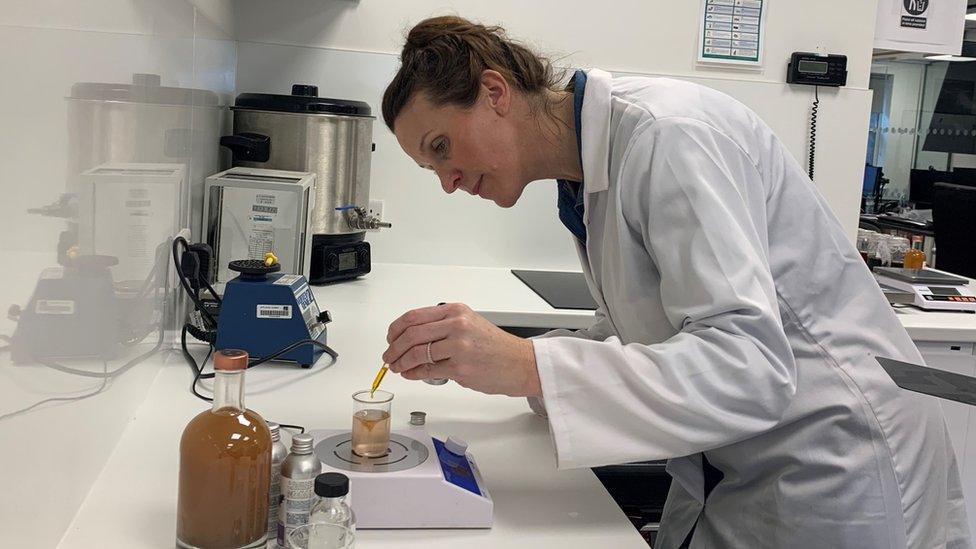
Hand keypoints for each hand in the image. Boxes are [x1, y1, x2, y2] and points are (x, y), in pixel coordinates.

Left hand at [382, 303, 541, 396]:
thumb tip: (411, 337)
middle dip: (393, 348)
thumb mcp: (469, 323)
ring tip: (397, 367)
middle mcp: (456, 325)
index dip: (395, 329)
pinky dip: (413, 374)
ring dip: (400, 363)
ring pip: (416, 354)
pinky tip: (410, 374)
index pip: (414, 316)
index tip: (390, 338)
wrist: (520, 363)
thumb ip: (441, 326)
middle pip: (411, 334)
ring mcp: (458, 347)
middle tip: (388, 356)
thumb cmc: (495, 346)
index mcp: (455, 311)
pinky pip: (427, 371)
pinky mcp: (460, 368)